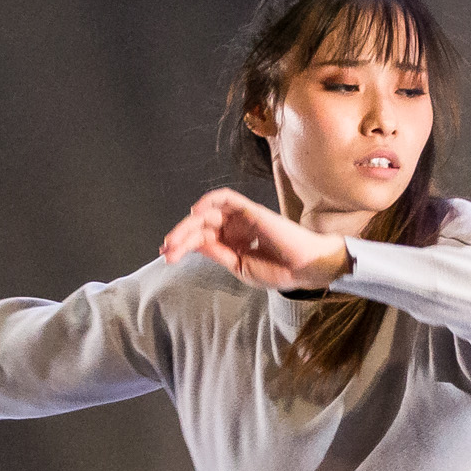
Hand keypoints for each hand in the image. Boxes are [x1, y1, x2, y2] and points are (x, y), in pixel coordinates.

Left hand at [160, 189, 352, 291]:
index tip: (166, 256)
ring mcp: (241, 218)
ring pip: (208, 214)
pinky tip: (195, 214)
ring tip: (174, 241)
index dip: (182, 245)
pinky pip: (226, 198)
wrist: (304, 269)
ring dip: (188, 225)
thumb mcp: (238, 266)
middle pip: (200, 226)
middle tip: (165, 251)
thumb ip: (217, 252)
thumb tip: (193, 244)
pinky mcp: (250, 210)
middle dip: (180, 237)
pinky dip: (209, 201)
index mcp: (232, 243)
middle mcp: (234, 228)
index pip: (201, 239)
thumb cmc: (278, 271)